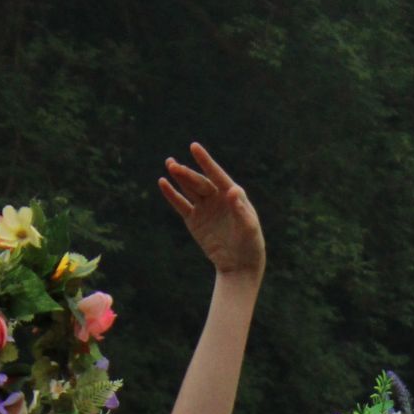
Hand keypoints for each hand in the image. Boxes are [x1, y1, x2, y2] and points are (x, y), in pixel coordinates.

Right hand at [159, 143, 265, 277]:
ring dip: (179, 177)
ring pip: (190, 189)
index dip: (205, 161)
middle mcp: (217, 197)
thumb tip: (232, 190)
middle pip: (200, 182)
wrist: (239, 266)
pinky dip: (172, 194)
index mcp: (232, 194)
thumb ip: (240, 209)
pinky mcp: (194, 220)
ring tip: (169, 164)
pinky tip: (163, 183)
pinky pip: (181, 204)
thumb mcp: (248, 228)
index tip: (193, 147)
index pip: (217, 175)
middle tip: (173, 165)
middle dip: (187, 174)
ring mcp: (205, 208)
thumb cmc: (250, 245)